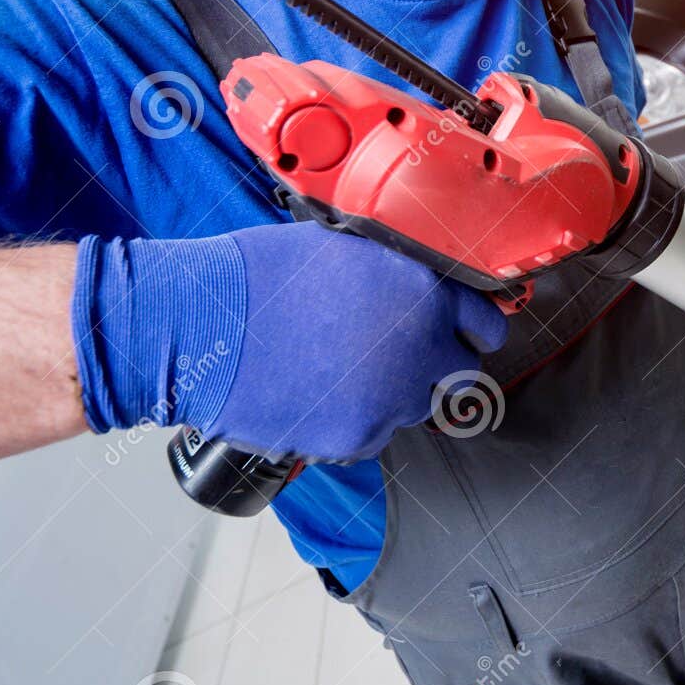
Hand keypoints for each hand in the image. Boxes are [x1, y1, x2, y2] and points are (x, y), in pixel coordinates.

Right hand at [72, 221, 508, 462]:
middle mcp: (420, 347)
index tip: (465, 336)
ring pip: (414, 407)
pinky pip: (373, 433)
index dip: (474, 330)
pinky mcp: (358, 436)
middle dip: (436, 366)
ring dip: (391, 393)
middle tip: (397, 356)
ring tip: (337, 367)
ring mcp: (392, 398)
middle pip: (460, 373)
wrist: (199, 325)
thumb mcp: (345, 249)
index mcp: (424, 291)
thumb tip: (423, 287)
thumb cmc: (258, 276)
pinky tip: (315, 391)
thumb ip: (398, 272)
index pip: (486, 324)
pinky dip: (354, 420)